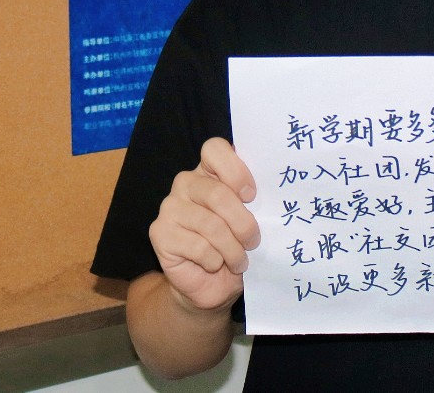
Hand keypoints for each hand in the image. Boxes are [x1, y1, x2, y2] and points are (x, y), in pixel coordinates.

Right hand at [147, 138, 260, 313]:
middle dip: (242, 223)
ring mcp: (170, 206)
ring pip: (210, 224)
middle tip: (253, 241)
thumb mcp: (249, 221)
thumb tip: (274, 197)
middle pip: (217, 193)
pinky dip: (215, 260)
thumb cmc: (235, 247)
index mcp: (210, 171)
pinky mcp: (160, 232)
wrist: (210, 285)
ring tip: (239, 261)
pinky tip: (215, 264)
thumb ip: (253, 202)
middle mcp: (186, 183)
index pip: (214, 149)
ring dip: (232, 249)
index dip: (235, 170)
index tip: (252, 195)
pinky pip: (197, 246)